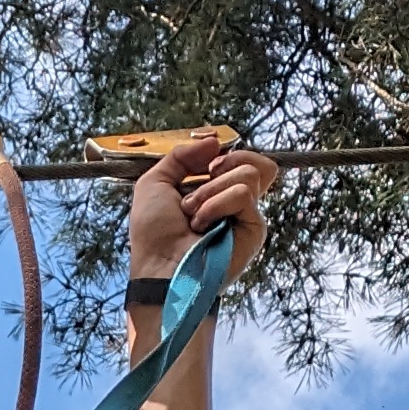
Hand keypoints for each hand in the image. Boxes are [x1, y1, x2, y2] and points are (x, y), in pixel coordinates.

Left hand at [128, 141, 279, 291]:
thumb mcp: (155, 182)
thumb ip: (181, 156)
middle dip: (216, 169)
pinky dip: (217, 204)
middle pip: (251, 161)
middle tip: (194, 192)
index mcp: (217, 191)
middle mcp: (235, 203)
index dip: (224, 155)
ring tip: (193, 215)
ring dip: (210, 191)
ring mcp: (246, 216)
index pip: (241, 158)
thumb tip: (214, 141)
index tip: (203, 166)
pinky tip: (203, 225)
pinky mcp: (254, 230)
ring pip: (247, 174)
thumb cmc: (154, 234)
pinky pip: (243, 195)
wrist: (160, 268)